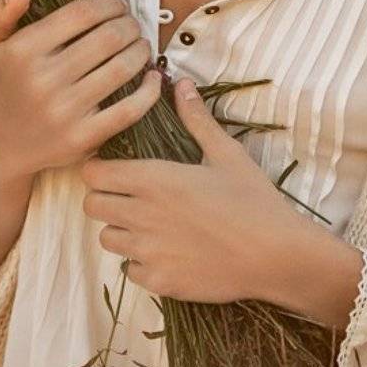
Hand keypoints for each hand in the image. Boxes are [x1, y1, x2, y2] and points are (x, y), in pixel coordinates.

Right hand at [0, 0, 160, 185]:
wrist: (0, 145)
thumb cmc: (3, 86)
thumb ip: (2, 14)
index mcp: (25, 50)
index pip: (82, 13)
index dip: (109, 4)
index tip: (118, 6)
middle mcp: (44, 79)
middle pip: (109, 37)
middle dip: (130, 25)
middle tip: (133, 26)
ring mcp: (65, 111)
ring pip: (122, 68)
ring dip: (141, 51)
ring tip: (142, 46)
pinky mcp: (83, 138)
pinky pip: (129, 110)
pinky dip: (149, 91)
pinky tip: (153, 78)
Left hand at [79, 75, 302, 303]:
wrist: (275, 254)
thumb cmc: (252, 199)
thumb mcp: (226, 153)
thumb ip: (196, 119)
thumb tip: (181, 84)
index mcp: (153, 179)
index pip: (93, 172)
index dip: (98, 169)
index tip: (113, 168)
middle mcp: (141, 214)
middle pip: (91, 206)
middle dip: (103, 198)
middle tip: (127, 196)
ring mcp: (147, 252)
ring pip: (106, 239)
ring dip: (120, 230)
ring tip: (146, 225)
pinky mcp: (159, 282)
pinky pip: (130, 271)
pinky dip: (140, 262)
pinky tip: (164, 252)